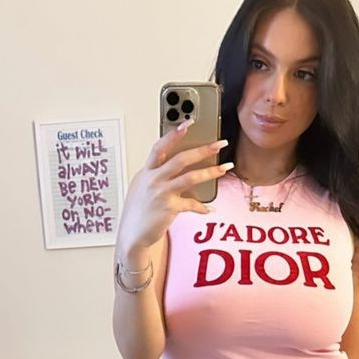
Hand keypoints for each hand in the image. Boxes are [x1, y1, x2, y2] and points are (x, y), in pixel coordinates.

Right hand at [116, 122, 230, 255]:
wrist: (132, 236)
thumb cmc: (137, 213)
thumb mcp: (141, 189)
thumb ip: (155, 176)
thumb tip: (173, 167)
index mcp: (146, 172)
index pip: (159, 147)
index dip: (173, 134)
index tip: (188, 122)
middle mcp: (153, 179)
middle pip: (181, 159)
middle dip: (203, 149)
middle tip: (219, 144)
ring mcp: (161, 193)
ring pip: (191, 177)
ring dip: (211, 172)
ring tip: (225, 168)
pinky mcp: (169, 208)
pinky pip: (192, 204)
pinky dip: (202, 207)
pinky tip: (209, 209)